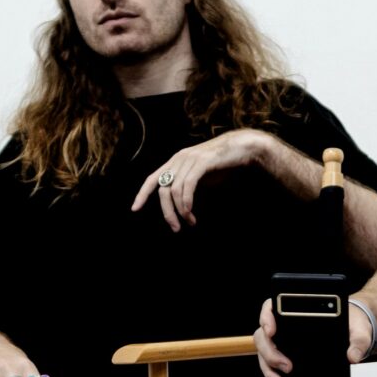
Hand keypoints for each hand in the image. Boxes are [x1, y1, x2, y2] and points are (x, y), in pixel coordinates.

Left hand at [131, 129, 271, 231]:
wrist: (241, 148)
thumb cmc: (223, 164)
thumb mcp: (201, 175)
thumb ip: (188, 185)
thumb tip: (182, 203)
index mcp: (175, 162)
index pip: (152, 178)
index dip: (142, 194)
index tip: (135, 209)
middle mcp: (179, 159)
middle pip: (163, 189)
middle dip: (167, 212)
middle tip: (175, 228)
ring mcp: (189, 159)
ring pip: (174, 190)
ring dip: (181, 211)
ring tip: (189, 222)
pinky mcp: (201, 163)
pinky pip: (187, 186)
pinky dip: (187, 202)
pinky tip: (190, 212)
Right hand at [253, 297, 372, 376]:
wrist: (353, 334)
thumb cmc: (350, 324)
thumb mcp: (358, 330)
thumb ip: (358, 341)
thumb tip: (352, 356)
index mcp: (296, 312)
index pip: (271, 308)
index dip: (266, 318)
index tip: (271, 330)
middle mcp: (284, 329)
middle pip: (264, 338)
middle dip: (270, 354)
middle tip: (286, 367)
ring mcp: (283, 347)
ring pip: (265, 358)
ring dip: (269, 372)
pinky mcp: (287, 364)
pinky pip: (273, 374)